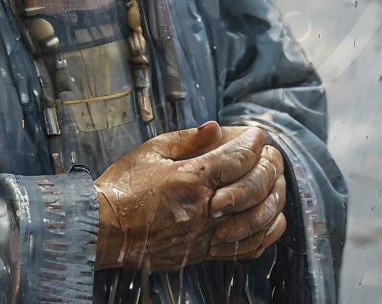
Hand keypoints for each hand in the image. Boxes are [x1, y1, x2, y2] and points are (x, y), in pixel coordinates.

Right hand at [94, 121, 286, 271]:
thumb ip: (186, 139)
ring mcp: (206, 235)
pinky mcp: (204, 254)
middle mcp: (203, 209)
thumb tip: (215, 127)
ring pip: (258, 220)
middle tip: (269, 154)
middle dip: (268, 166)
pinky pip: (247, 248)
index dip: (253, 143)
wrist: (106, 229)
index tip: (258, 134)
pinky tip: (270, 218)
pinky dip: (265, 232)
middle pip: (254, 187)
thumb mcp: (150, 151)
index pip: (237, 159)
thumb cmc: (124, 186)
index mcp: (190, 178)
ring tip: (274, 182)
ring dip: (272, 198)